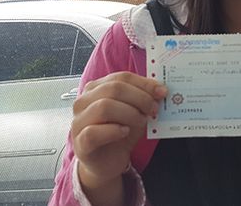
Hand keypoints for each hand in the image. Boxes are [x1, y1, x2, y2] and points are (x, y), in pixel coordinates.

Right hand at [71, 72, 166, 188]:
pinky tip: (124, 132)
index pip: (121, 77)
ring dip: (129, 113)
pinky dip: (113, 131)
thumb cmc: (119, 134)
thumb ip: (143, 100)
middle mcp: (84, 102)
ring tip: (141, 122)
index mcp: (96, 89)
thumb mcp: (135, 113)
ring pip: (104, 107)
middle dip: (139, 98)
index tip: (161, 91)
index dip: (144, 83)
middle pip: (113, 89)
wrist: (107, 162)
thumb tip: (159, 90)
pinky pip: (94, 132)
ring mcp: (79, 121)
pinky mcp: (80, 143)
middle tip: (154, 109)